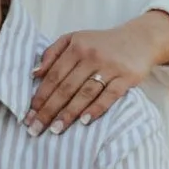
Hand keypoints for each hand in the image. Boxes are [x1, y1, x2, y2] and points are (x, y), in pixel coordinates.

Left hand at [27, 13, 168, 133]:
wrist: (140, 39)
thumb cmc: (102, 43)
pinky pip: (110, 95)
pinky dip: (97, 108)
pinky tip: (85, 121)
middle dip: (49, 110)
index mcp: (76, 46)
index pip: (54, 75)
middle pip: (66, 87)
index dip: (40, 96)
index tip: (28, 114)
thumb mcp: (75, 38)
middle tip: (35, 128)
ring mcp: (110, 67)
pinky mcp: (127, 77)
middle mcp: (92, 56)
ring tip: (55, 129)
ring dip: (69, 113)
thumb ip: (53, 52)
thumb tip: (34, 73)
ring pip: (85, 93)